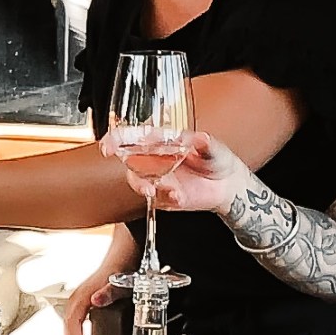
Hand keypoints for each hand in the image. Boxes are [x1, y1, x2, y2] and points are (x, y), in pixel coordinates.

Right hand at [61, 263, 117, 334]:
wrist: (124, 253)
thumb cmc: (121, 269)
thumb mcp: (119, 282)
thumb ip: (108, 292)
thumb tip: (96, 300)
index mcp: (80, 299)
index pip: (72, 329)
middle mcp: (75, 303)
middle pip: (69, 333)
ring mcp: (78, 305)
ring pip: (71, 331)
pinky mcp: (84, 307)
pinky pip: (76, 328)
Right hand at [110, 129, 247, 214]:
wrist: (228, 185)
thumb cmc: (217, 159)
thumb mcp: (214, 148)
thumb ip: (206, 144)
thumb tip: (201, 138)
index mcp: (162, 141)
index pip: (132, 136)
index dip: (115, 139)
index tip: (108, 146)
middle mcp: (155, 159)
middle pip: (128, 160)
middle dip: (128, 170)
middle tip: (139, 179)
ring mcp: (158, 178)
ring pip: (138, 181)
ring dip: (144, 186)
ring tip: (156, 190)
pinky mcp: (164, 195)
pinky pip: (157, 198)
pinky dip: (166, 198)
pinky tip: (178, 196)